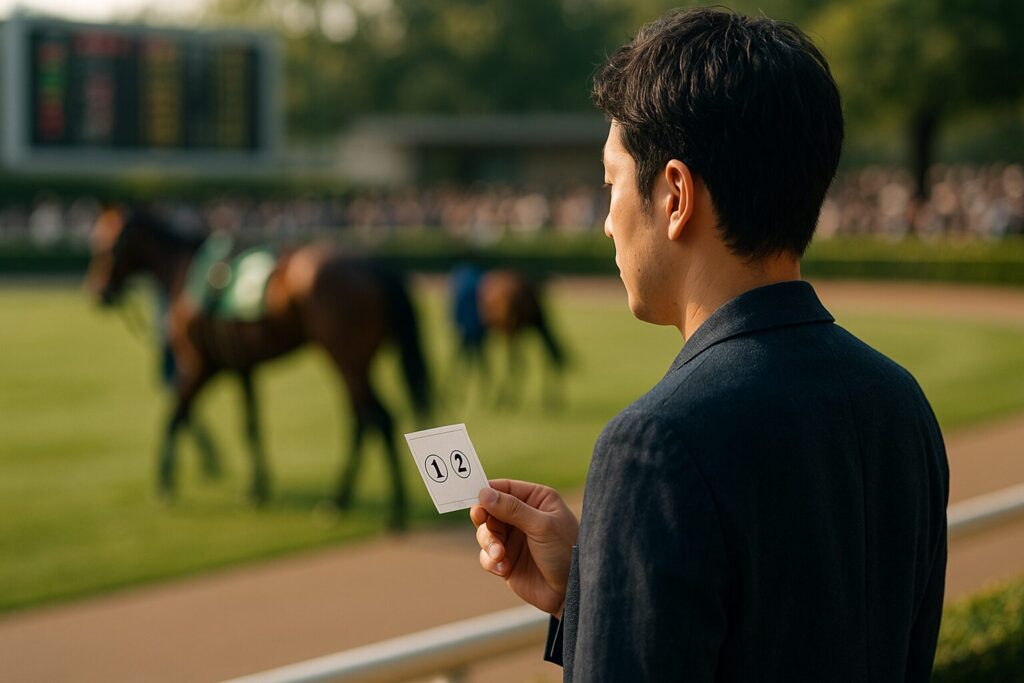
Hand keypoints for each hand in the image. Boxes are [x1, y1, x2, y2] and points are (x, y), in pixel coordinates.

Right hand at [470, 479, 578, 616]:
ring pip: (485, 533)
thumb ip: (512, 509)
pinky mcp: (506, 559)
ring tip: (500, 556)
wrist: (570, 593)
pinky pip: (486, 555)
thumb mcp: (542, 526)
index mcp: (535, 499)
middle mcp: (522, 516)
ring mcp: (513, 538)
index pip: (504, 489)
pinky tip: (504, 569)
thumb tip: (484, 493)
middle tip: (486, 527)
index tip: (476, 502)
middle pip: (489, 510)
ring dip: (489, 543)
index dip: (487, 493)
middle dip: (486, 522)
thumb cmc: (565, 552)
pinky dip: (491, 561)